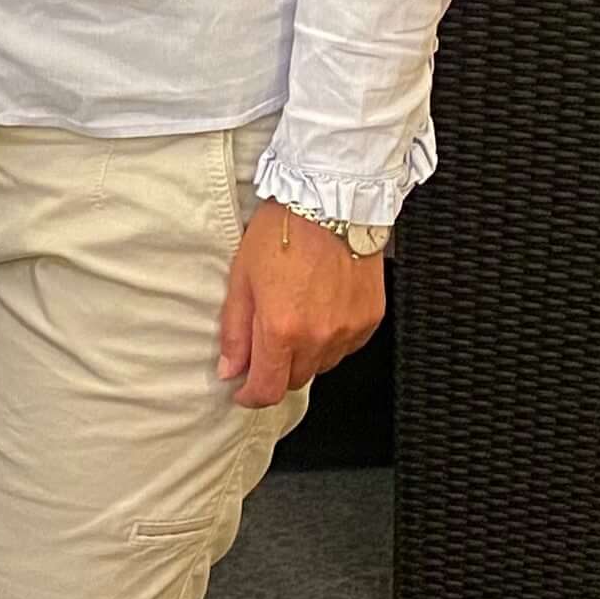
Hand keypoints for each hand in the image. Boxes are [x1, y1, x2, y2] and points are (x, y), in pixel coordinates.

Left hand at [216, 202, 385, 409]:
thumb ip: (235, 330)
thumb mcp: (242, 277)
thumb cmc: (283, 231)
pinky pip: (346, 346)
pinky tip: (320, 310)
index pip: (268, 389)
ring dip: (304, 354)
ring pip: (322, 365)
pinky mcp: (370, 319)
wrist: (331, 202)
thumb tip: (229, 369)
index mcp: (282, 328)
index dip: (251, 396)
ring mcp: (348, 330)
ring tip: (296, 315)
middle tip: (266, 340)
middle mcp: (319, 336)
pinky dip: (330, 339)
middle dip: (276, 370)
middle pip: (296, 380)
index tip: (243, 391)